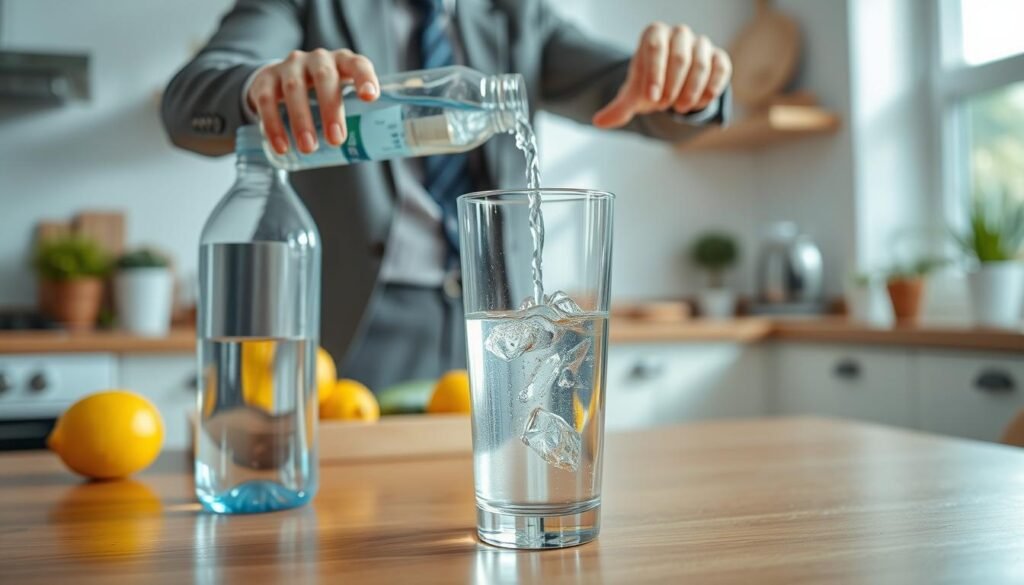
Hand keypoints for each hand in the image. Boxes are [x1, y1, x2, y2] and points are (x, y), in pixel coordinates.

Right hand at [246, 49, 380, 154]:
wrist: (281, 81)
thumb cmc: (324, 93)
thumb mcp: (342, 95)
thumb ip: (358, 114)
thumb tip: (376, 148)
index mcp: (342, 62)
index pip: (357, 64)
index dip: (364, 78)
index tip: (370, 97)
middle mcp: (316, 59)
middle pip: (324, 77)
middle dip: (330, 109)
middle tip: (336, 140)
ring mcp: (290, 66)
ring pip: (294, 88)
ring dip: (302, 120)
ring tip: (309, 148)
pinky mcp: (266, 79)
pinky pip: (267, 100)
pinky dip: (274, 125)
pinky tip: (282, 147)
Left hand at [593, 23, 731, 128]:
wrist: (672, 85)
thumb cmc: (651, 84)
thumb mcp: (633, 95)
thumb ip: (618, 108)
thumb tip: (598, 122)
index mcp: (654, 35)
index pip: (654, 47)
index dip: (654, 73)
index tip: (651, 99)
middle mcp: (678, 34)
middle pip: (679, 56)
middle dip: (672, 86)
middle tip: (664, 106)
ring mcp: (700, 44)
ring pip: (701, 63)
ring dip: (691, 90)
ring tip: (680, 108)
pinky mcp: (718, 57)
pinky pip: (720, 68)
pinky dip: (711, 88)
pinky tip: (699, 104)